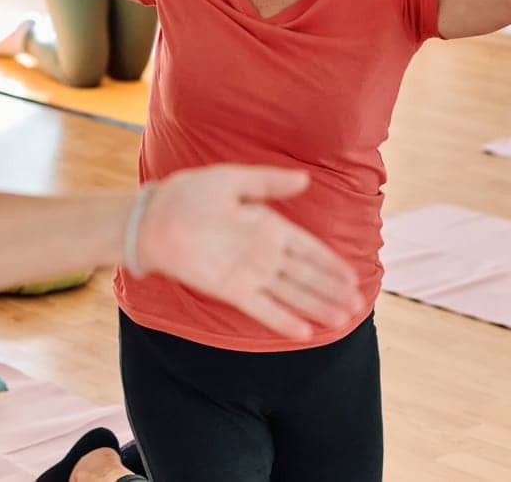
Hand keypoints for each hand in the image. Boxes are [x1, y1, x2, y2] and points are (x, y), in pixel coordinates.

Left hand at [134, 164, 362, 338]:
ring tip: (343, 319)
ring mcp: (248, 273)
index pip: (307, 248)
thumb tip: (305, 178)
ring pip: (291, 293)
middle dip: (332, 289)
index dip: (330, 262)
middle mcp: (262, 252)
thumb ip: (268, 183)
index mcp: (266, 225)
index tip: (353, 276)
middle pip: (305, 274)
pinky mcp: (231, 289)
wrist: (152, 218)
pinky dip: (283, 320)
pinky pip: (263, 308)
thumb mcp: (232, 181)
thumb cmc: (188, 194)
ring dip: (317, 306)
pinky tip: (305, 333)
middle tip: (358, 303)